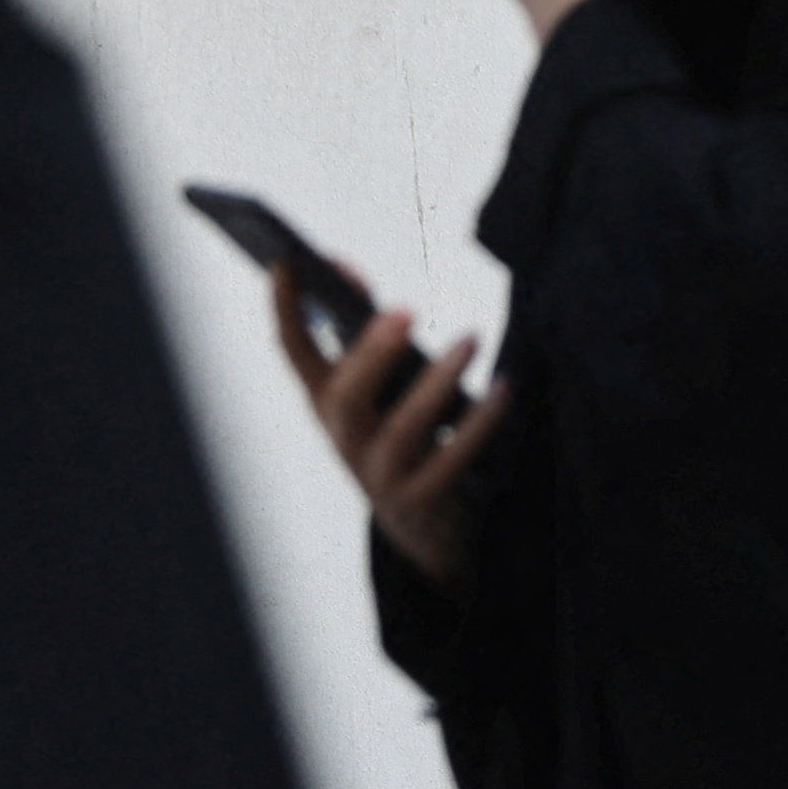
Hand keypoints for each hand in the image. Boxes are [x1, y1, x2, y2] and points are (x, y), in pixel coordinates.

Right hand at [274, 261, 511, 588]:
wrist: (420, 526)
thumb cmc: (398, 434)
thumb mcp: (374, 387)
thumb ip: (363, 327)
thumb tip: (343, 265)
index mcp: (326, 401)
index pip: (294, 351)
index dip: (285, 308)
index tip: (285, 261)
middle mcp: (344, 437)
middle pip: (346, 396)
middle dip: (371, 354)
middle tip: (404, 311)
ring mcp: (378, 473)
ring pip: (402, 430)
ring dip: (437, 383)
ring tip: (471, 339)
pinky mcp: (420, 499)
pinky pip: (451, 461)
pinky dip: (479, 426)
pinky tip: (502, 391)